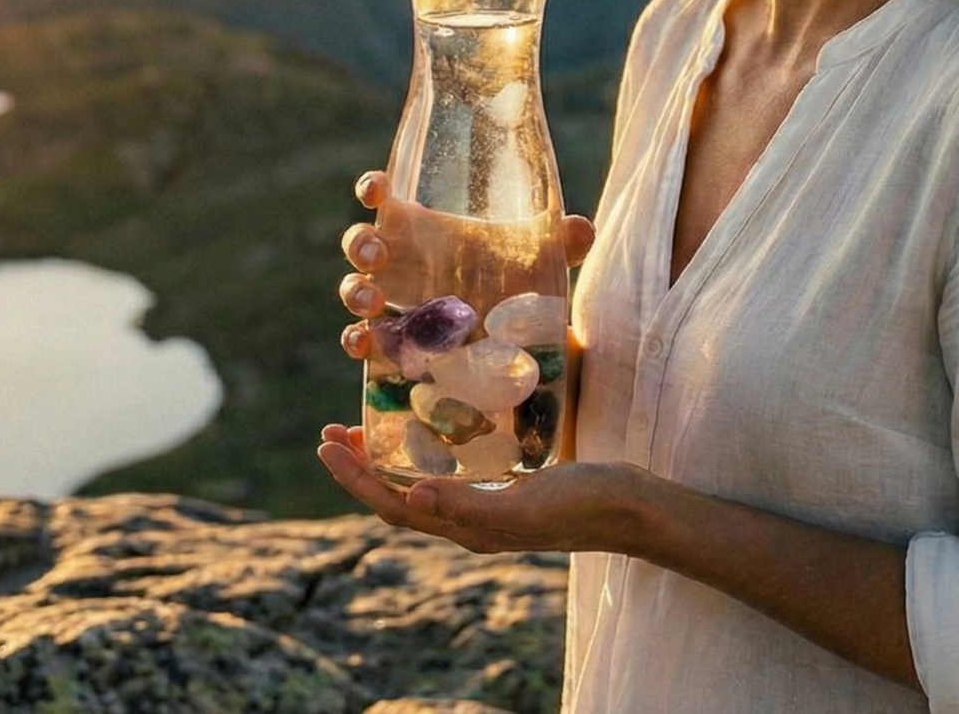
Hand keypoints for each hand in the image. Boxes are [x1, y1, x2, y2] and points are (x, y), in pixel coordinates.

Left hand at [316, 422, 649, 555]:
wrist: (630, 507)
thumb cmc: (583, 504)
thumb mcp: (526, 506)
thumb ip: (470, 505)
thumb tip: (411, 497)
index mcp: (468, 530)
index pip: (394, 506)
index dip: (356, 479)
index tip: (327, 444)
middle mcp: (469, 522)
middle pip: (398, 498)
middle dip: (360, 467)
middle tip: (333, 431)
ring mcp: (488, 505)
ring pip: (421, 485)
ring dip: (387, 460)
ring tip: (367, 428)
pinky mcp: (506, 487)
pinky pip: (452, 473)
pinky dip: (427, 453)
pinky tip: (433, 429)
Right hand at [337, 170, 595, 360]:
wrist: (516, 341)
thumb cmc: (517, 281)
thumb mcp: (541, 260)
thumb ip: (561, 242)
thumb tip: (581, 230)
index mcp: (424, 227)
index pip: (385, 197)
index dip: (372, 187)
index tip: (376, 188)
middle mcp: (401, 261)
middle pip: (362, 243)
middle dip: (361, 244)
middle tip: (378, 253)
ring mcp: (392, 301)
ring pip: (354, 289)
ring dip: (353, 292)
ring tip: (372, 303)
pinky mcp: (393, 342)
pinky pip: (361, 338)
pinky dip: (355, 340)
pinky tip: (365, 345)